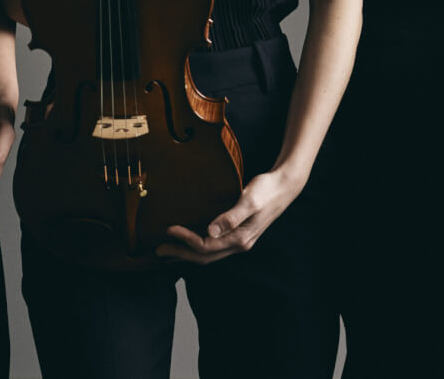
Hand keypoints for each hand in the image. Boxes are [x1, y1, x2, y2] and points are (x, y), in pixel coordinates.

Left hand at [156, 166, 303, 264]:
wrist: (284, 186)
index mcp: (240, 238)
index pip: (206, 246)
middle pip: (205, 256)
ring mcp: (240, 240)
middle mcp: (239, 244)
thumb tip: (210, 231)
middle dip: (181, 254)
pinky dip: (198, 247)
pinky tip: (190, 242)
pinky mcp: (239, 234)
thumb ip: (231, 217)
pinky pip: (214, 247)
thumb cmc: (266, 190)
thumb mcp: (249, 200)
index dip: (185, 240)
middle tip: (159, 250)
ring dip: (188, 253)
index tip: (169, 229)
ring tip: (169, 250)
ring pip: (209, 254)